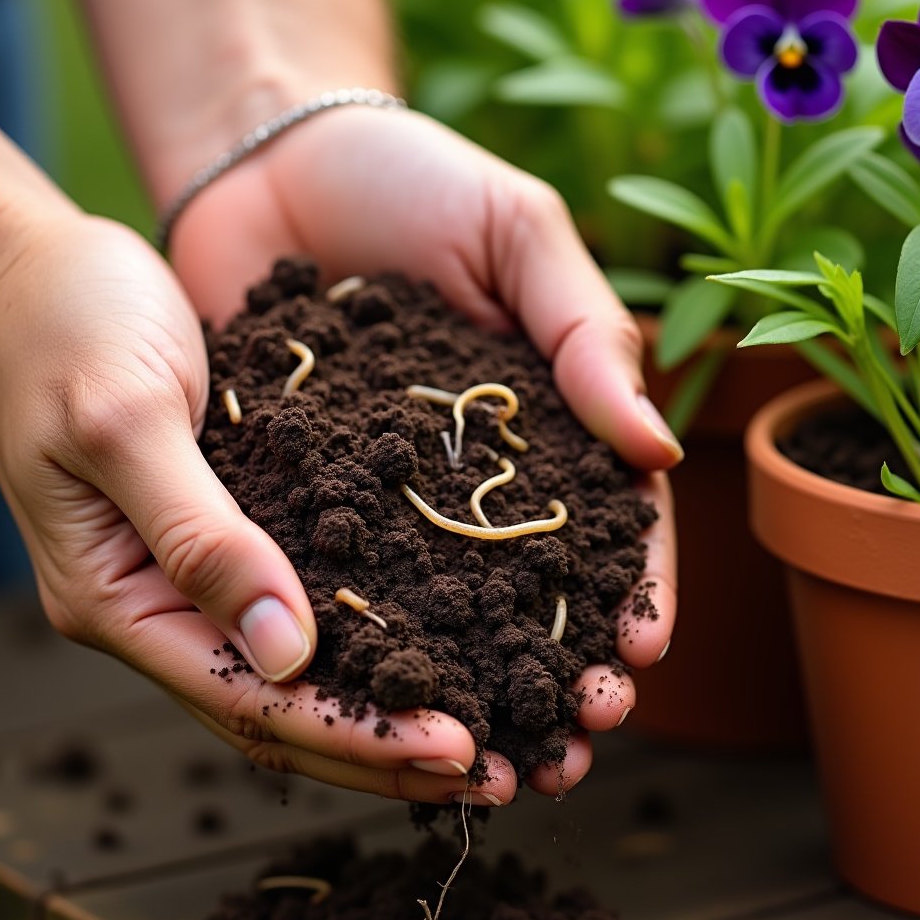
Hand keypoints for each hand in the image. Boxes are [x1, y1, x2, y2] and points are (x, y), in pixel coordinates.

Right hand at [0, 204, 491, 803]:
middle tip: (493, 770)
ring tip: (482, 727)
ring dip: (380, 706)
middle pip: (278, 713)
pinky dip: (361, 635)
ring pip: (292, 673)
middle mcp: (150, 605)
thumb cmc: (58, 323)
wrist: (19, 267)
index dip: (357, 735)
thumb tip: (290, 650)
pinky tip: (432, 635)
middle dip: (381, 750)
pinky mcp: (216, 530)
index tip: (459, 749)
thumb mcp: (128, 420)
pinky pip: (296, 604)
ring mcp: (180, 574)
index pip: (251, 702)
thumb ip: (201, 535)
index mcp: (116, 598)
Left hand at [171, 108, 679, 796]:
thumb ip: (583, 333)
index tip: (638, 650)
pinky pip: (330, 585)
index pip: (607, 522)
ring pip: (438, 613)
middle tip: (577, 740)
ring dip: (468, 690)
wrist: (263, 158)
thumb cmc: (410, 180)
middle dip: (560, 670)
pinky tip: (372, 705)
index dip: (629, 588)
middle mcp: (470, 477)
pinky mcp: (297, 498)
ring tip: (489, 761)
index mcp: (544, 420)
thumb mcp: (517, 233)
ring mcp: (382, 496)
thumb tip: (656, 449)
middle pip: (530, 593)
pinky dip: (355, 651)